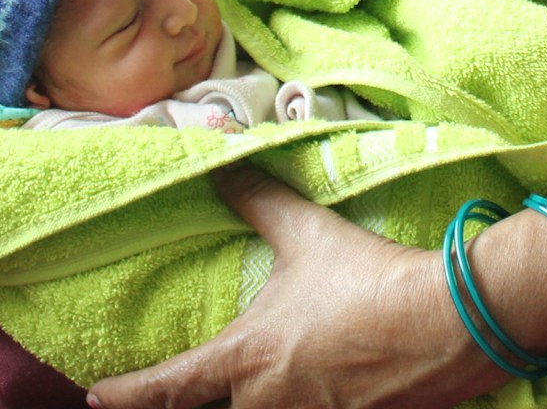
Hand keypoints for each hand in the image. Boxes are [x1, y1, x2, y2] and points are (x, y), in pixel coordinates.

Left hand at [87, 166, 509, 408]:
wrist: (450, 320)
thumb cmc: (370, 277)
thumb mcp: (308, 234)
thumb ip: (258, 201)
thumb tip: (221, 162)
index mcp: (248, 357)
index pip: (170, 389)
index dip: (128, 396)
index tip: (97, 397)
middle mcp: (269, 402)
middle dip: (199, 405)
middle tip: (184, 393)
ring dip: (255, 402)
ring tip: (262, 384)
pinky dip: (302, 406)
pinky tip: (316, 392)